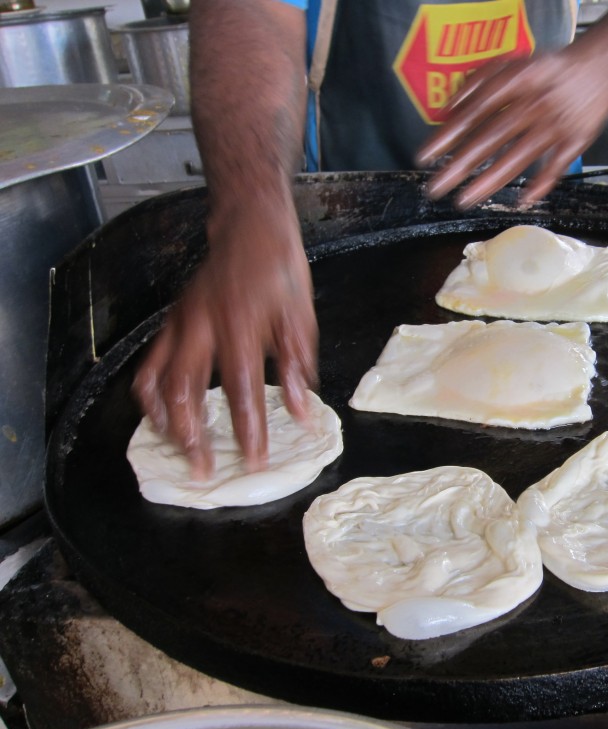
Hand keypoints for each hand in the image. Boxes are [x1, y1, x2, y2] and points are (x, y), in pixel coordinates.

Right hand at [132, 199, 317, 477]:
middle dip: (193, 437)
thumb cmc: (279, 268)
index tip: (255, 460)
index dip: (249, 430)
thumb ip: (297, 365)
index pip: (243, 391)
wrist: (249, 226)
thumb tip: (303, 410)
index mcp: (240, 326)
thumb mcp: (300, 314)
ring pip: (158, 382)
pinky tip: (163, 416)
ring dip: (166, 422)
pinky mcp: (172, 322)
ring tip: (180, 450)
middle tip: (205, 469)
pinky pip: (149, 365)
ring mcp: (181, 324)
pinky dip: (151, 397)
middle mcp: (202, 327)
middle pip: (185, 393)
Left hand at [416, 48, 607, 209]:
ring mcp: (556, 125)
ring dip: (490, 180)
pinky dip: (540, 184)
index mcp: (518, 81)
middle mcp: (534, 103)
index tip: (426, 155)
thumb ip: (480, 81)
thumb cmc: (553, 68)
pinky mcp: (576, 140)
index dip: (449, 133)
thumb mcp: (515, 63)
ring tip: (465, 200)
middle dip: (461, 164)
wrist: (602, 64)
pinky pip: (556, 167)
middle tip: (436, 187)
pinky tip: (521, 201)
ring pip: (519, 156)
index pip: (475, 109)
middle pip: (491, 137)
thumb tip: (450, 108)